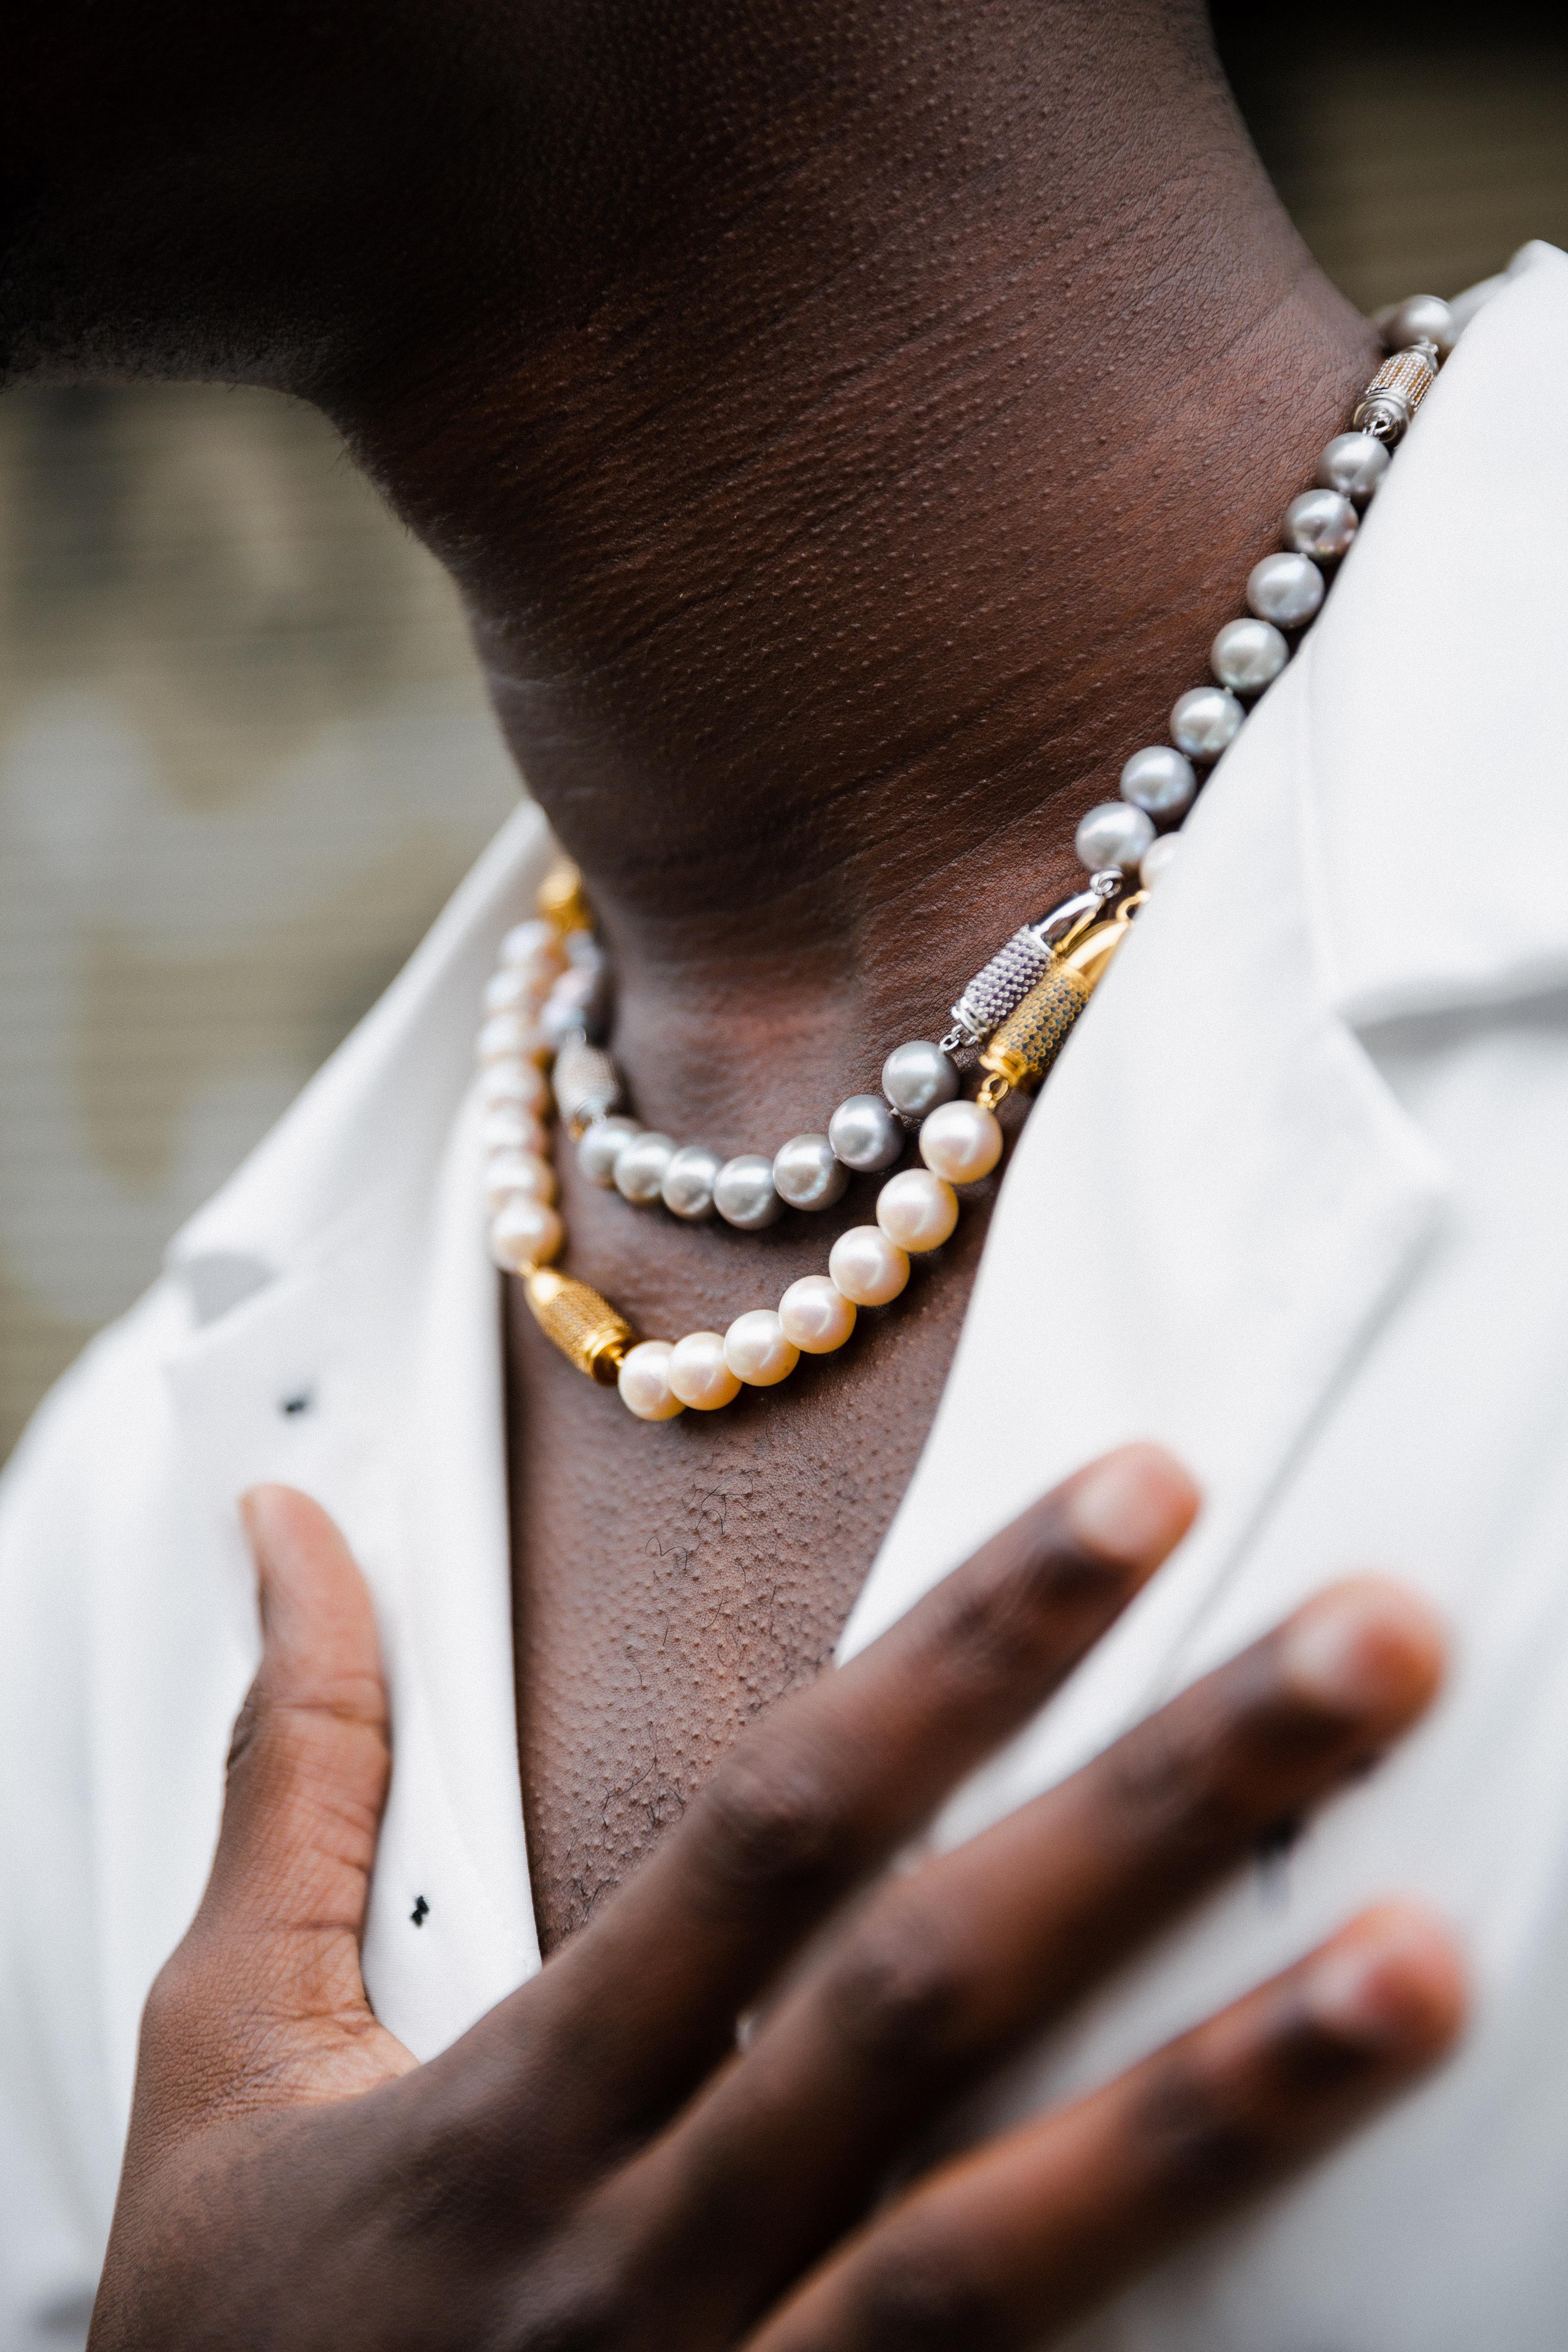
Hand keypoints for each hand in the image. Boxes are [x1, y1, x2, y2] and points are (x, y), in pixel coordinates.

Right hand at [90, 1446, 1462, 2350]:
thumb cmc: (237, 2322)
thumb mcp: (225, 2046)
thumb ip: (297, 1775)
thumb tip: (288, 1524)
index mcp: (524, 2107)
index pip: (777, 1832)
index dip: (960, 1659)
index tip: (1138, 1497)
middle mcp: (651, 2254)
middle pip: (936, 2000)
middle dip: (1160, 1810)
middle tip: (1376, 1641)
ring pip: (1012, 2247)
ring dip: (1235, 2104)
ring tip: (1427, 1962)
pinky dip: (1165, 2339)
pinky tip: (1359, 2277)